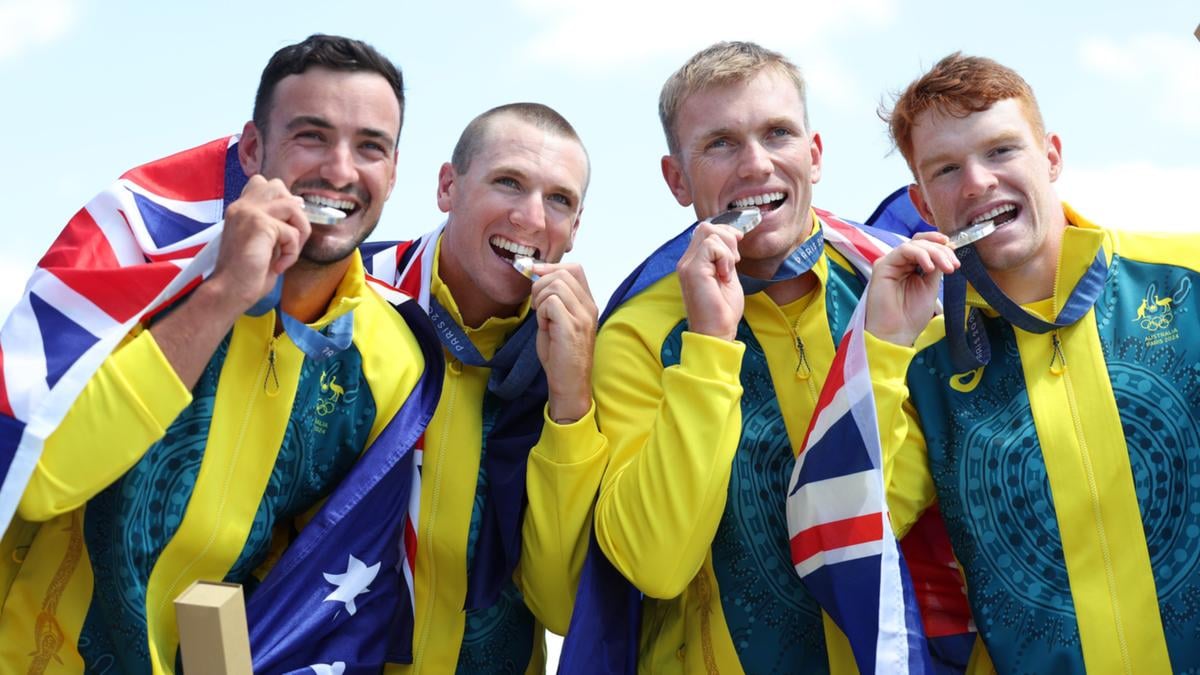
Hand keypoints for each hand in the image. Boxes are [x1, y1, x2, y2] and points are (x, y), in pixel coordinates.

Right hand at [207, 175, 310, 314]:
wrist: (230, 291)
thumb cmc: (247, 274)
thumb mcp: (264, 242)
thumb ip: (276, 223)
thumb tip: (299, 208)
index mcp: (240, 209)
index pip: (263, 183)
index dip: (281, 200)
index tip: (282, 229)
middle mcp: (242, 206)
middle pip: (278, 186)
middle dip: (293, 212)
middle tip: (289, 239)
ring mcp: (249, 212)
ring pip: (293, 206)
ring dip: (299, 233)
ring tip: (288, 253)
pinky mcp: (259, 224)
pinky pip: (292, 232)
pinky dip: (292, 253)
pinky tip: (279, 266)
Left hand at [529, 261, 597, 423]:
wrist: (569, 384)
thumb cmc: (560, 356)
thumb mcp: (558, 322)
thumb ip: (553, 300)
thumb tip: (536, 278)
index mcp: (587, 304)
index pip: (574, 269)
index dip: (551, 267)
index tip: (534, 276)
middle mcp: (589, 307)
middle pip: (562, 273)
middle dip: (540, 284)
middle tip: (537, 306)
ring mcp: (582, 316)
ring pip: (555, 285)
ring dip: (540, 299)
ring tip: (542, 319)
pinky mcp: (572, 326)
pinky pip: (551, 302)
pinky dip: (541, 312)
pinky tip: (544, 327)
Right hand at [678, 221, 743, 340]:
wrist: (716, 333)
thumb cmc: (722, 310)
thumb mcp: (727, 275)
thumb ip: (725, 257)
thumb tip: (732, 238)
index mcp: (693, 262)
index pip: (705, 231)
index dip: (725, 234)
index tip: (736, 253)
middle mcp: (686, 261)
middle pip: (705, 227)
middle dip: (727, 238)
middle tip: (734, 261)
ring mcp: (687, 265)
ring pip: (709, 232)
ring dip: (727, 249)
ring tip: (729, 271)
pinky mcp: (692, 270)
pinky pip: (712, 246)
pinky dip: (725, 258)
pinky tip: (725, 276)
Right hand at [864, 231, 958, 345]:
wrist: (896, 333)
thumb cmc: (910, 316)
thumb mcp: (930, 287)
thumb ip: (936, 269)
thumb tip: (946, 251)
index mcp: (910, 267)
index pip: (926, 247)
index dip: (941, 247)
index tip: (956, 258)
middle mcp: (900, 263)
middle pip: (921, 243)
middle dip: (941, 250)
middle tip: (953, 265)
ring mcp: (891, 263)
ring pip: (915, 244)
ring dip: (934, 252)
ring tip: (946, 267)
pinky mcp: (882, 265)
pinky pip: (903, 250)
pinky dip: (920, 254)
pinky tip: (930, 267)